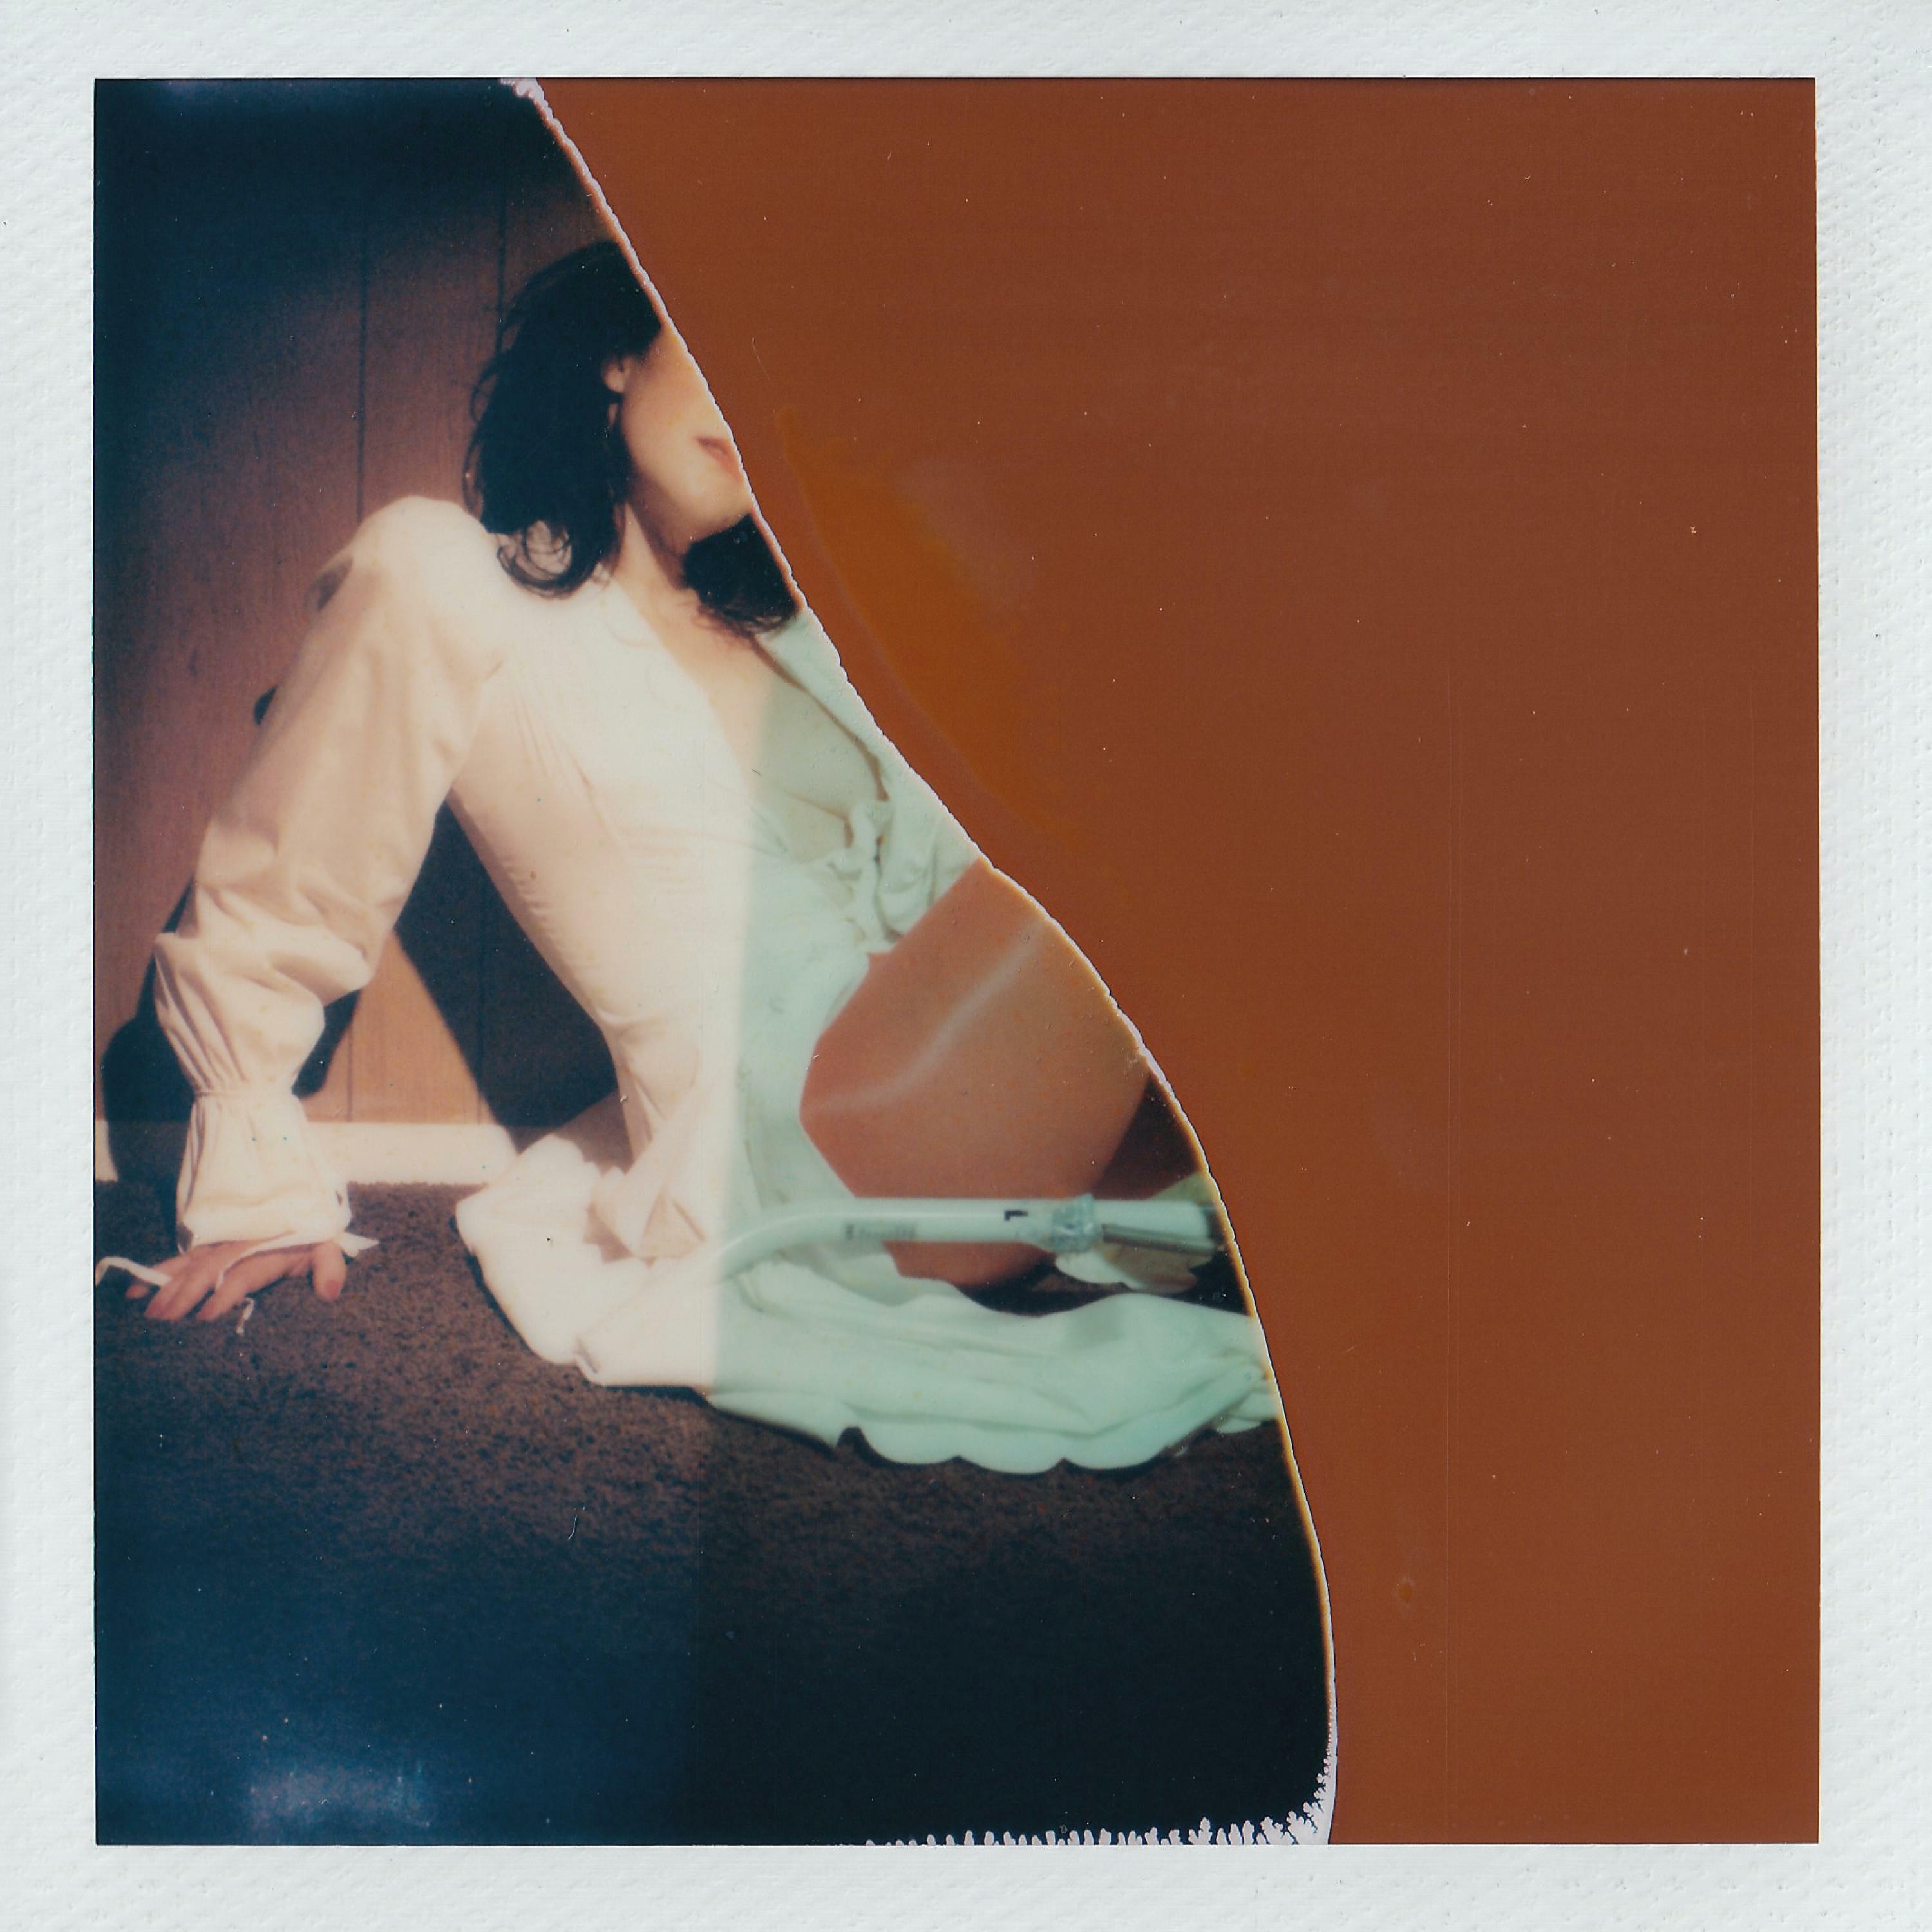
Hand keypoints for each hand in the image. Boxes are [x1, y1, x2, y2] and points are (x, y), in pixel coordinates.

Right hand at [128, 1240, 348, 1323]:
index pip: (242, 1274)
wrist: (304, 1209)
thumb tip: (330, 1293)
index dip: (224, 1294)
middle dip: (184, 1295)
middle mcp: (238, 1247)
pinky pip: (180, 1260)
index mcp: (267, 1251)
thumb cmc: (315, 1237)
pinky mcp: (210, 1248)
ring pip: (188, 1265)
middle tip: (163, 1321)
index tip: (206, 1317)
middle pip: (207, 1271)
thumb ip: (331, 1268)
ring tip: (145, 1310)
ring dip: (165, 1286)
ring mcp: (221, 1246)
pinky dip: (157, 1273)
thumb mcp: (329, 1249)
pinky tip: (135, 1290)